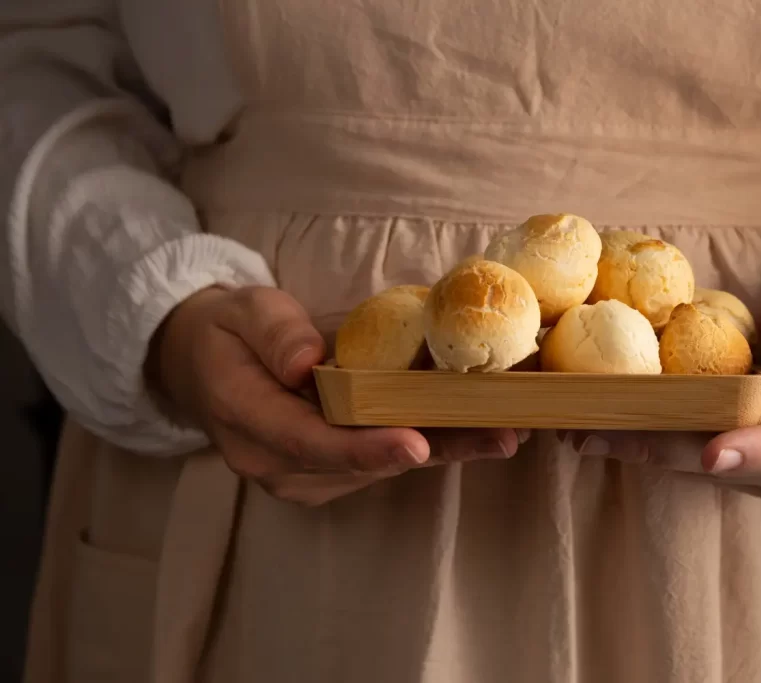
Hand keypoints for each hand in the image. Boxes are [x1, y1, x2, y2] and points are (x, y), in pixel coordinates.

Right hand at [147, 286, 525, 505]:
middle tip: (499, 435)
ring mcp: (300, 475)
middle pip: (360, 464)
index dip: (365, 448)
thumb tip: (308, 363)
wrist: (202, 363)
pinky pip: (379, 463)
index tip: (417, 444)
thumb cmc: (228, 331)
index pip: (310, 441)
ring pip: (379, 469)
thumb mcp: (243, 311)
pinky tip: (476, 432)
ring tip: (504, 432)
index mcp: (248, 419)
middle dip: (432, 451)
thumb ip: (275, 334)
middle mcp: (275, 462)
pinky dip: (428, 446)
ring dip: (442, 452)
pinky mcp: (325, 473)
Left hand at [568, 270, 760, 495]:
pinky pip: (694, 461)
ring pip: (706, 469)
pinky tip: (603, 430)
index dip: (755, 450)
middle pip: (738, 465)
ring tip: (587, 433)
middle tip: (603, 437)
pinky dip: (651, 444)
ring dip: (647, 452)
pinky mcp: (742, 468)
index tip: (711, 455)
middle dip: (669, 453)